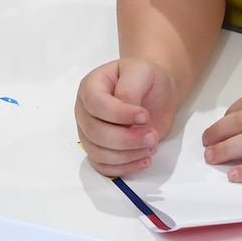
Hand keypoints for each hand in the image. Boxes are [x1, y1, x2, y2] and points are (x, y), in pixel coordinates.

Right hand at [74, 56, 178, 176]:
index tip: (145, 116)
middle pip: (95, 132)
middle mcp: (85, 111)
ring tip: (151, 146)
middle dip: (126, 139)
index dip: (119, 114)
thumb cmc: (145, 78)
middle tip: (152, 136)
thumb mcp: (141, 72)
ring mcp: (90, 132)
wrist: (155, 92)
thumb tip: (126, 113)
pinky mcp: (100, 150)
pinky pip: (103, 167)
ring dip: (128, 155)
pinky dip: (124, 168)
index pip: (95, 104)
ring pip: (98, 153)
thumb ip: (130, 89)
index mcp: (91, 86)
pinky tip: (144, 159)